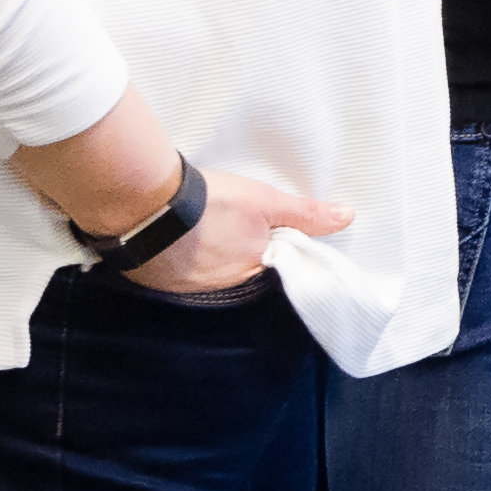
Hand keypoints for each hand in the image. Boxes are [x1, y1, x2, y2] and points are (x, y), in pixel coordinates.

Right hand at [134, 166, 352, 298]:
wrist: (143, 203)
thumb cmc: (210, 202)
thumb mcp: (264, 202)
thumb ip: (305, 214)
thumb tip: (348, 218)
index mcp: (249, 271)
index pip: (268, 265)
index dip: (265, 247)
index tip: (259, 231)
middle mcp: (218, 288)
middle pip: (236, 270)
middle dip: (235, 251)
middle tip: (226, 224)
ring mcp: (183, 287)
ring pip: (203, 271)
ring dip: (204, 254)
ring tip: (200, 228)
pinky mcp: (154, 281)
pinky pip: (172, 272)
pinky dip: (175, 256)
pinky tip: (172, 238)